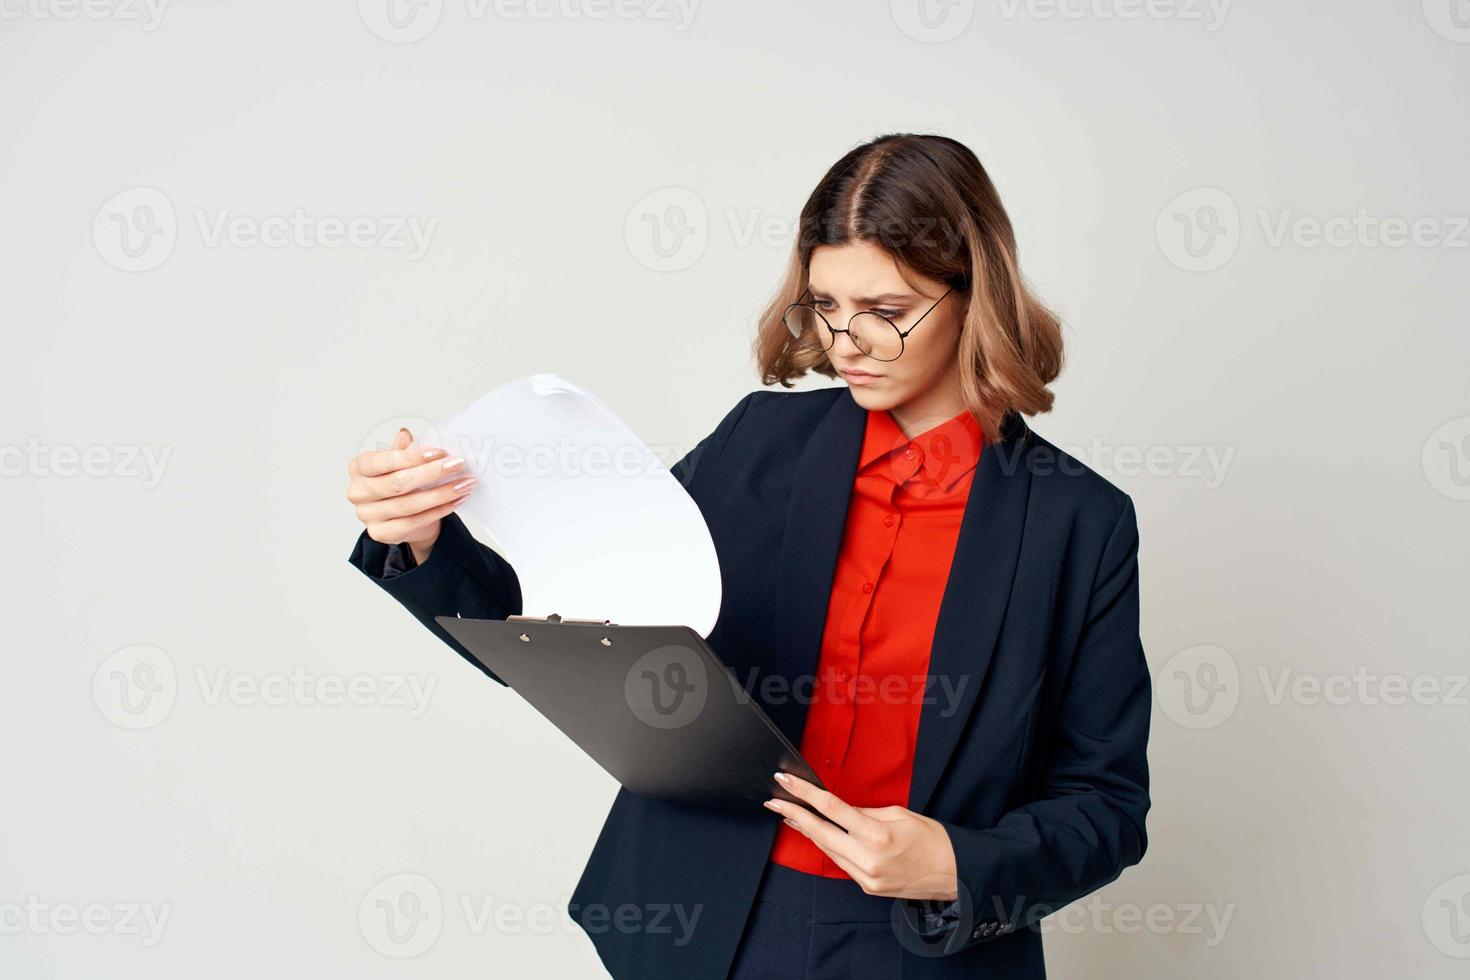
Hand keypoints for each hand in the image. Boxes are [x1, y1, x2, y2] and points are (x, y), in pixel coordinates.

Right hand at [346, 427, 476, 562]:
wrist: (405, 514)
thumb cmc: (401, 482)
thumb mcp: (401, 462)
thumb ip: (402, 450)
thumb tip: (405, 434)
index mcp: (359, 467)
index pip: (383, 461)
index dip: (412, 457)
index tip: (440, 452)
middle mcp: (358, 492)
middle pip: (398, 483)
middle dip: (432, 473)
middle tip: (458, 465)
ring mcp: (367, 515)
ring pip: (409, 504)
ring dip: (442, 493)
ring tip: (464, 483)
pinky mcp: (380, 533)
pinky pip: (414, 522)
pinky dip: (439, 510)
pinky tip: (456, 500)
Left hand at [764, 771, 958, 901]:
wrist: (955, 874)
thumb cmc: (932, 839)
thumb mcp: (899, 814)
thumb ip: (864, 813)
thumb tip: (839, 811)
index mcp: (876, 836)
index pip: (831, 810)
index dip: (804, 794)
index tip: (786, 782)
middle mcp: (867, 859)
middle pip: (820, 833)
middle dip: (794, 815)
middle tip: (774, 801)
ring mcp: (866, 878)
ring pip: (828, 850)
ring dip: (809, 831)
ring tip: (792, 814)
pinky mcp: (868, 888)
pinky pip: (842, 863)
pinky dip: (831, 847)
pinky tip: (822, 835)